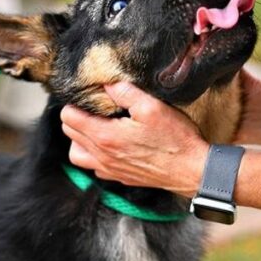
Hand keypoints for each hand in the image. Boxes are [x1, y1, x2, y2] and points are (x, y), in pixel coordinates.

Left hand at [59, 81, 208, 196]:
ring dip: (80, 139)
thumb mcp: (152, 107)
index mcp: (104, 136)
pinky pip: (94, 167)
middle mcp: (101, 156)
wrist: (192, 170)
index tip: (87, 98)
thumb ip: (125, 92)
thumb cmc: (175, 140)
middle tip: (93, 109)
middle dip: (76, 118)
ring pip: (76, 154)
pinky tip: (110, 146)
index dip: (74, 103)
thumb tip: (106, 83)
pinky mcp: (119, 177)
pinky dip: (94, 156)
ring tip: (96, 128)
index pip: (68, 118)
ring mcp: (109, 169)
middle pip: (69, 134)